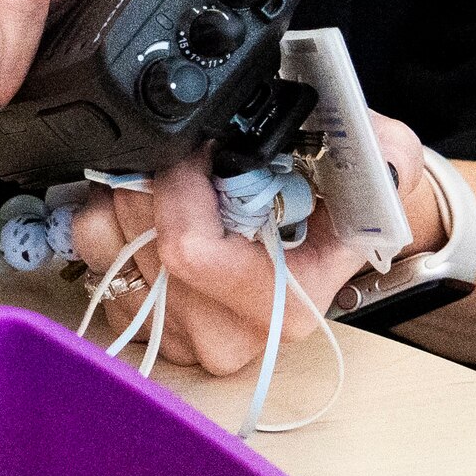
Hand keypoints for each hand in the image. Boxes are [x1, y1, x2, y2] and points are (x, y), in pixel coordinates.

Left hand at [69, 156, 389, 381]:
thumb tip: (370, 150)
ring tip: (174, 171)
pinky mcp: (141, 321)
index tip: (199, 140)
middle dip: (153, 175)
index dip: (181, 182)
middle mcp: (228, 335)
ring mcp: (179, 333)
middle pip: (143, 239)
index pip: (191, 249)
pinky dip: (111, 212)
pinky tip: (152, 200)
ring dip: (127, 190)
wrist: (335, 232)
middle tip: (185, 146)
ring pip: (111, 242)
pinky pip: (93, 253)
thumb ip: (381, 155)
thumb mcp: (383, 164)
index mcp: (283, 308)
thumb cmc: (351, 201)